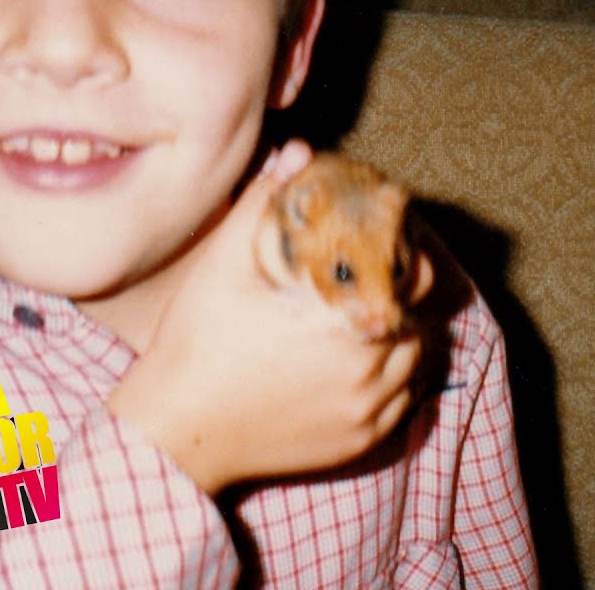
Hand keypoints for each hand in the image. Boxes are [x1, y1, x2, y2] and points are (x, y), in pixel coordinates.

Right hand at [106, 140, 422, 493]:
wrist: (178, 429)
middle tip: (370, 278)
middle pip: (416, 314)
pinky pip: (403, 402)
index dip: (404, 250)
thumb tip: (299, 153)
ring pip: (414, 359)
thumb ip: (266, 201)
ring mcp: (370, 408)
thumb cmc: (197, 340)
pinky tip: (363, 363)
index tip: (385, 240)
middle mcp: (369, 364)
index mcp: (343, 314)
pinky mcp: (363, 440)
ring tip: (364, 317)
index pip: (413, 271)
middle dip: (398, 292)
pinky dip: (393, 380)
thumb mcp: (223, 261)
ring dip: (398, 335)